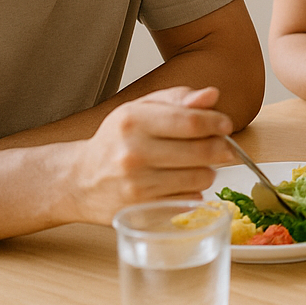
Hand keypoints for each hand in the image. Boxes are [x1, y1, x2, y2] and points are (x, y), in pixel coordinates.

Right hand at [64, 86, 234, 224]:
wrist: (79, 180)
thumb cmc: (117, 140)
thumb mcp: (140, 109)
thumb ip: (178, 98)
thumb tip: (212, 95)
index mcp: (133, 121)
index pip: (191, 122)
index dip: (217, 123)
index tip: (226, 125)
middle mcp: (133, 153)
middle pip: (201, 152)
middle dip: (221, 148)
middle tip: (223, 147)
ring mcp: (137, 185)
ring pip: (200, 177)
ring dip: (209, 170)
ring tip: (197, 164)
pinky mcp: (142, 209)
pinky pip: (189, 199)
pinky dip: (194, 190)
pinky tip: (182, 182)